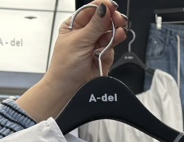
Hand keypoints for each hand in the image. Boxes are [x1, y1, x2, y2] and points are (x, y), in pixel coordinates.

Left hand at [17, 2, 127, 122]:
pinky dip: (113, 46)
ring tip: (119, 32)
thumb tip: (103, 8)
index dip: (101, 7)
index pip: (90, 10)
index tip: (111, 6)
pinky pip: (111, 47)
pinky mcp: (102, 57)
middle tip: (119, 19)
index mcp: (74, 25)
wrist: (68, 90)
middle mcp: (85, 34)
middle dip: (111, 19)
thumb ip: (94, 25)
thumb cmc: (64, 67)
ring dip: (115, 32)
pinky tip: (112, 45)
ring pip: (109, 33)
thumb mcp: (79, 41)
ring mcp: (94, 46)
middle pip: (102, 20)